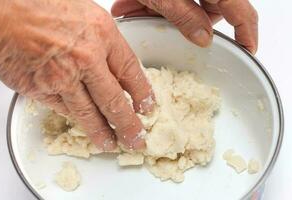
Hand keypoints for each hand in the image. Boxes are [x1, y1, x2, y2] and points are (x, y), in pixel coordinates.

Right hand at [0, 0, 154, 149]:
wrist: (0, 10)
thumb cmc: (37, 3)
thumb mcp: (84, 12)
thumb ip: (102, 40)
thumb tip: (114, 63)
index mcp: (102, 34)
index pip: (131, 72)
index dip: (142, 93)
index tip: (147, 106)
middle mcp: (86, 58)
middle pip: (114, 101)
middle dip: (128, 125)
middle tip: (136, 138)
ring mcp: (63, 77)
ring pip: (89, 114)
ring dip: (102, 133)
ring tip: (111, 144)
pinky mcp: (41, 90)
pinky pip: (64, 110)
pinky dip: (75, 119)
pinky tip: (84, 126)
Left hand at [112, 0, 257, 53]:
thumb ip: (185, 15)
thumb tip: (203, 37)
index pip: (242, 13)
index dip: (248, 34)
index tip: (247, 51)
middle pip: (207, 11)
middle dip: (182, 24)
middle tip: (160, 29)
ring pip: (184, 5)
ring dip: (157, 13)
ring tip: (132, 12)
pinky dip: (150, 2)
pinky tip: (128, 5)